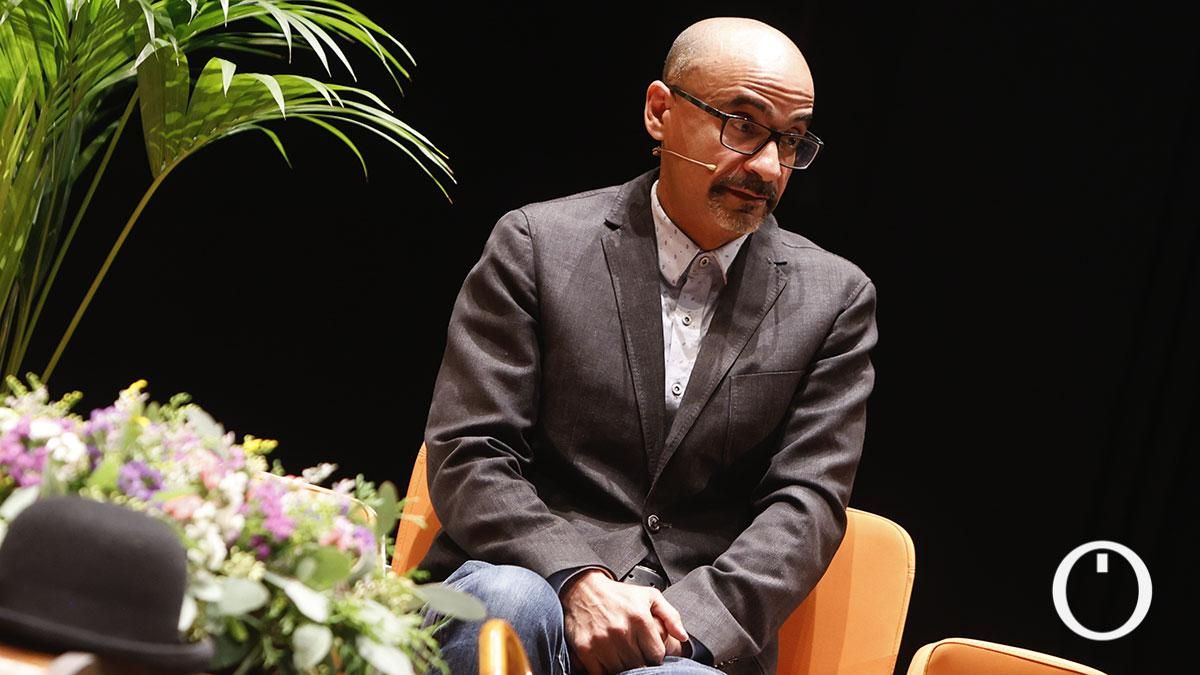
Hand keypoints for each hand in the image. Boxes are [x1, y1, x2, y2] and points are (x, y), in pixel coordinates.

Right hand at [561, 569, 688, 673]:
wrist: (583, 590)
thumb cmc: (618, 595)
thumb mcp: (650, 596)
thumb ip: (670, 615)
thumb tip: (683, 636)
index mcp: (639, 618)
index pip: (657, 655)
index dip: (656, 656)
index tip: (650, 652)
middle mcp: (621, 631)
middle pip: (640, 665)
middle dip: (641, 662)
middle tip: (637, 655)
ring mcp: (602, 642)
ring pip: (622, 671)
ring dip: (625, 668)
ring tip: (624, 656)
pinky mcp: (586, 649)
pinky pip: (601, 673)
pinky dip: (607, 671)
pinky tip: (610, 661)